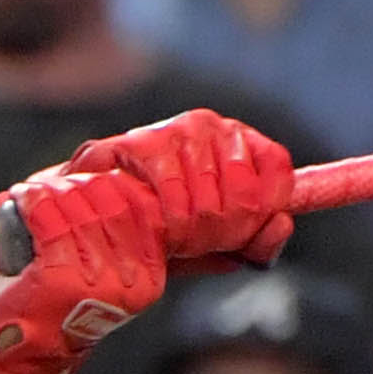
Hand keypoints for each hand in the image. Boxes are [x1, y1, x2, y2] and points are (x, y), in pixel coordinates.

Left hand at [0, 166, 164, 373]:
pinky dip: (30, 202)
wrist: (17, 364)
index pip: (138, 208)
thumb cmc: (54, 311)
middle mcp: (129, 280)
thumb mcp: (100, 277)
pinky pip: (46, 219)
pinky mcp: (58, 279)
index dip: (107, 185)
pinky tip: (20, 199)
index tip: (82, 183)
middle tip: (53, 190)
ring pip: (76, 207)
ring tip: (33, 196)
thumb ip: (117, 243)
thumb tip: (125, 185)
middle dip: (78, 187)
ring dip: (50, 193)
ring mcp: (95, 281)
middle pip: (109, 202)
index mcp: (148, 277)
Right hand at [61, 105, 295, 265]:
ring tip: (169, 238)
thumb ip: (256, 242)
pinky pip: (168, 189)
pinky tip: (150, 224)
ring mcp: (172, 131)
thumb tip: (283, 223)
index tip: (241, 235)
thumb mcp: (216, 246)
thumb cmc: (159, 232)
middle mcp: (209, 127)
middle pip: (244, 191)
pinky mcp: (136, 143)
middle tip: (195, 244)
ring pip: (207, 196)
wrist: (88, 223)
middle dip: (223, 232)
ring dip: (191, 232)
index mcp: (237, 144)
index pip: (276, 168)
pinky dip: (164, 219)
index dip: (265, 211)